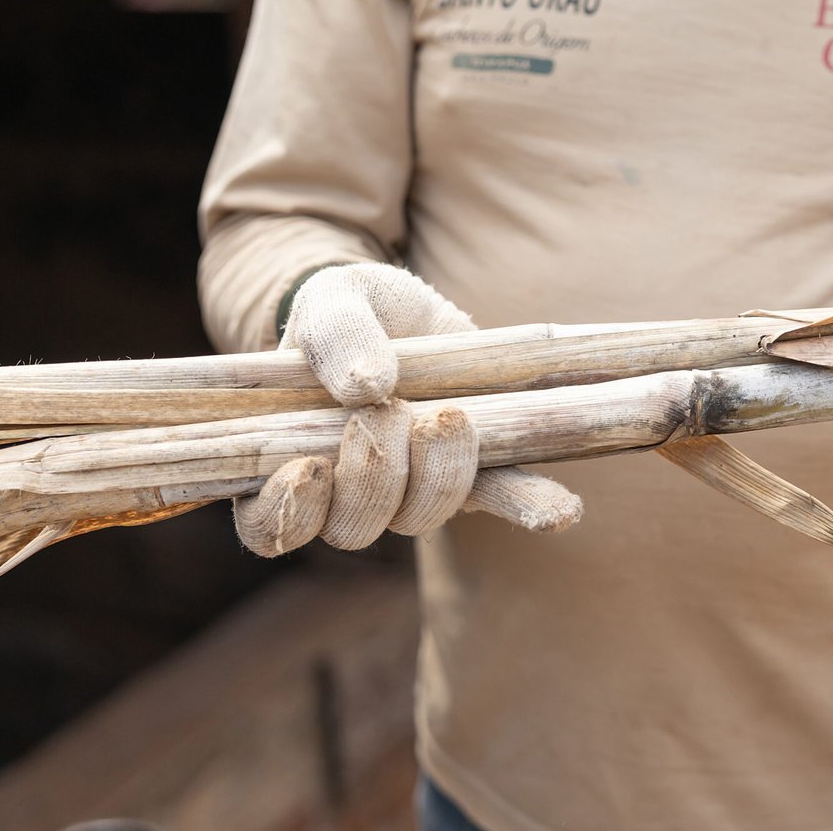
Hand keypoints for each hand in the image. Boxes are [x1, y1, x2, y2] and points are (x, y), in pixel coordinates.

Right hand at [234, 263, 580, 555]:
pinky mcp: (474, 468)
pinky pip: (500, 497)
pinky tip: (562, 512)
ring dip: (437, 477)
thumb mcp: (333, 305)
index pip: (270, 525)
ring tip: (449, 418)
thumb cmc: (348, 312)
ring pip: (419, 517)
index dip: (286, 511)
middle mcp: (348, 493)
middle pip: (353, 526)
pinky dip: (529, 506)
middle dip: (373, 478)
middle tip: (389, 415)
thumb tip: (366, 386)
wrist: (401, 306)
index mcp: (289, 464)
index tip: (308, 468)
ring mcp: (414, 487)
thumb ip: (336, 337)